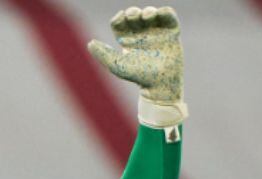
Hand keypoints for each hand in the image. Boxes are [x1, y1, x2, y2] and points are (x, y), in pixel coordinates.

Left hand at [87, 6, 186, 128]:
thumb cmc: (139, 77)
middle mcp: (141, 34)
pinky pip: (169, 16)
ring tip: (147, 16)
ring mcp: (157, 33)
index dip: (119, 17)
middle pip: (134, 15)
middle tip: (133, 16)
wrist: (160, 85)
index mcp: (127, 40)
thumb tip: (90, 43)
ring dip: (148, 10)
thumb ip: (103, 54)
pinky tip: (158, 14)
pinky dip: (165, 12)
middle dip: (133, 12)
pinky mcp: (172, 33)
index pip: (120, 23)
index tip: (121, 19)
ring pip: (151, 13)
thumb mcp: (117, 66)